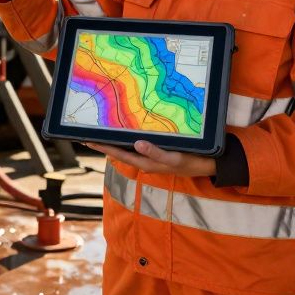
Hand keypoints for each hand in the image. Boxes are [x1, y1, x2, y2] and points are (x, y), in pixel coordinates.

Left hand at [85, 140, 216, 177]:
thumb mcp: (174, 158)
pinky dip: (127, 138)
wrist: (208, 164)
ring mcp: (150, 156)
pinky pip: (137, 145)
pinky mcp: (157, 152)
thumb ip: (156, 153)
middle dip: (103, 143)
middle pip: (118, 151)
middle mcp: (144, 160)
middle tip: (86, 133)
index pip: (118, 153)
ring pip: (127, 148)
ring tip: (100, 130)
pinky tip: (125, 131)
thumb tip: (137, 144)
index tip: (86, 139)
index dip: (102, 147)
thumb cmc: (191, 162)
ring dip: (114, 140)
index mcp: (145, 163)